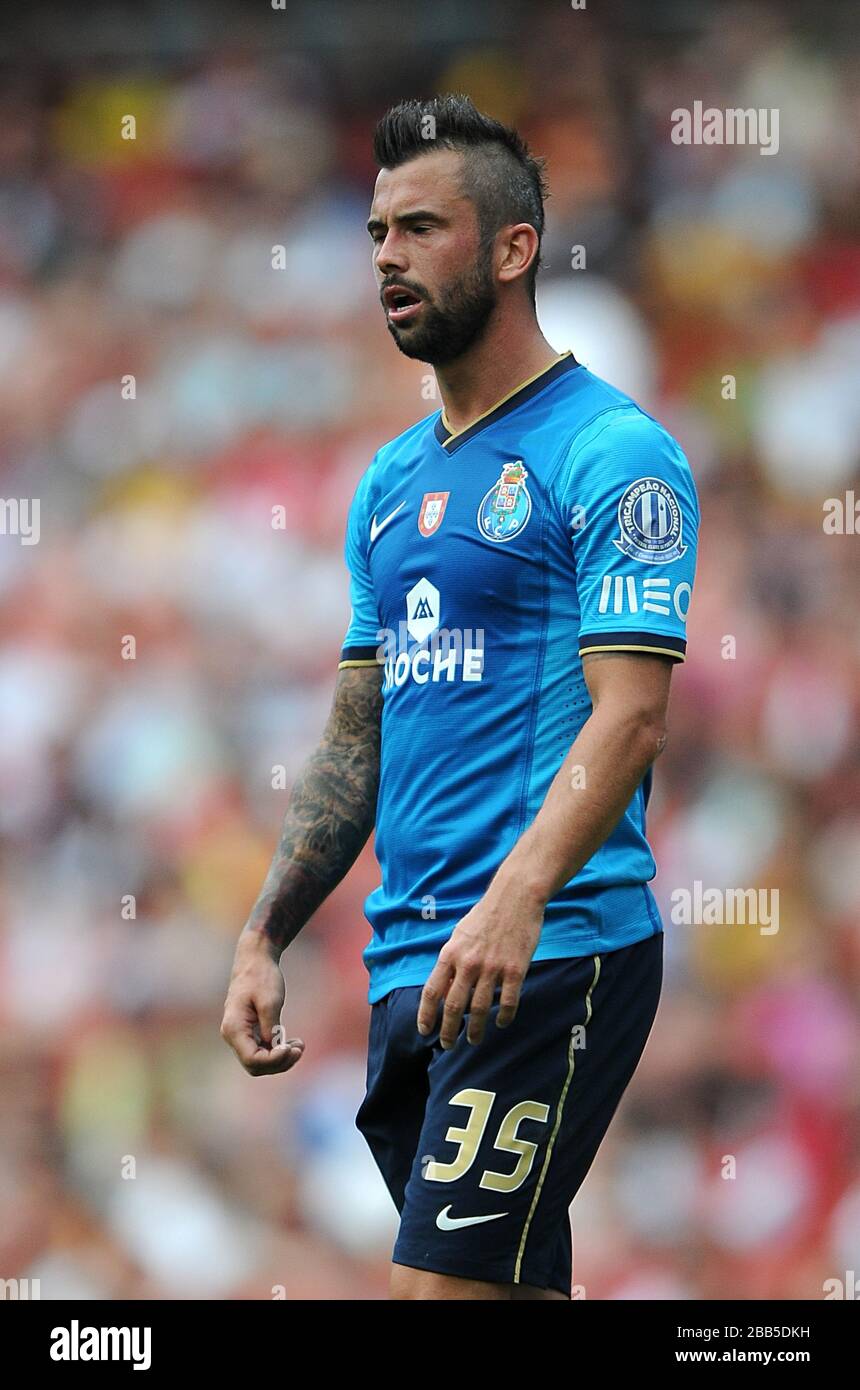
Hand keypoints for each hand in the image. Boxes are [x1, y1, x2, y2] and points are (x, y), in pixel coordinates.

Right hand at [220, 933, 304, 1075]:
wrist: (254, 959)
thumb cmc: (261, 977)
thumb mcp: (270, 1001)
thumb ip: (270, 1028)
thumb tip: (274, 1049)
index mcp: (234, 1028)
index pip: (252, 1060)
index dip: (273, 1060)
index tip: (291, 1048)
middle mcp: (233, 1035)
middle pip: (255, 1065)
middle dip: (279, 1062)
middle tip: (299, 1049)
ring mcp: (240, 1034)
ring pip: (259, 1061)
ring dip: (281, 1059)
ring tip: (300, 1046)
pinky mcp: (249, 1031)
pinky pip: (262, 1050)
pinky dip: (278, 1051)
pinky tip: (293, 1043)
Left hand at [416, 880, 543, 1048]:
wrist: (515, 897)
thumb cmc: (485, 915)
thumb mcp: (459, 935)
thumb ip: (451, 961)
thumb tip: (443, 989)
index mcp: (451, 953)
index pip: (432, 991)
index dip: (426, 1015)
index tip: (424, 1031)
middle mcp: (469, 963)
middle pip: (453, 1006)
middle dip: (448, 1030)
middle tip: (448, 1045)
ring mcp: (493, 968)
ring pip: (479, 1009)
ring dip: (474, 1030)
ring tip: (473, 1040)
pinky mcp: (515, 970)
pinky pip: (508, 1002)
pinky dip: (503, 1017)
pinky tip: (501, 1023)